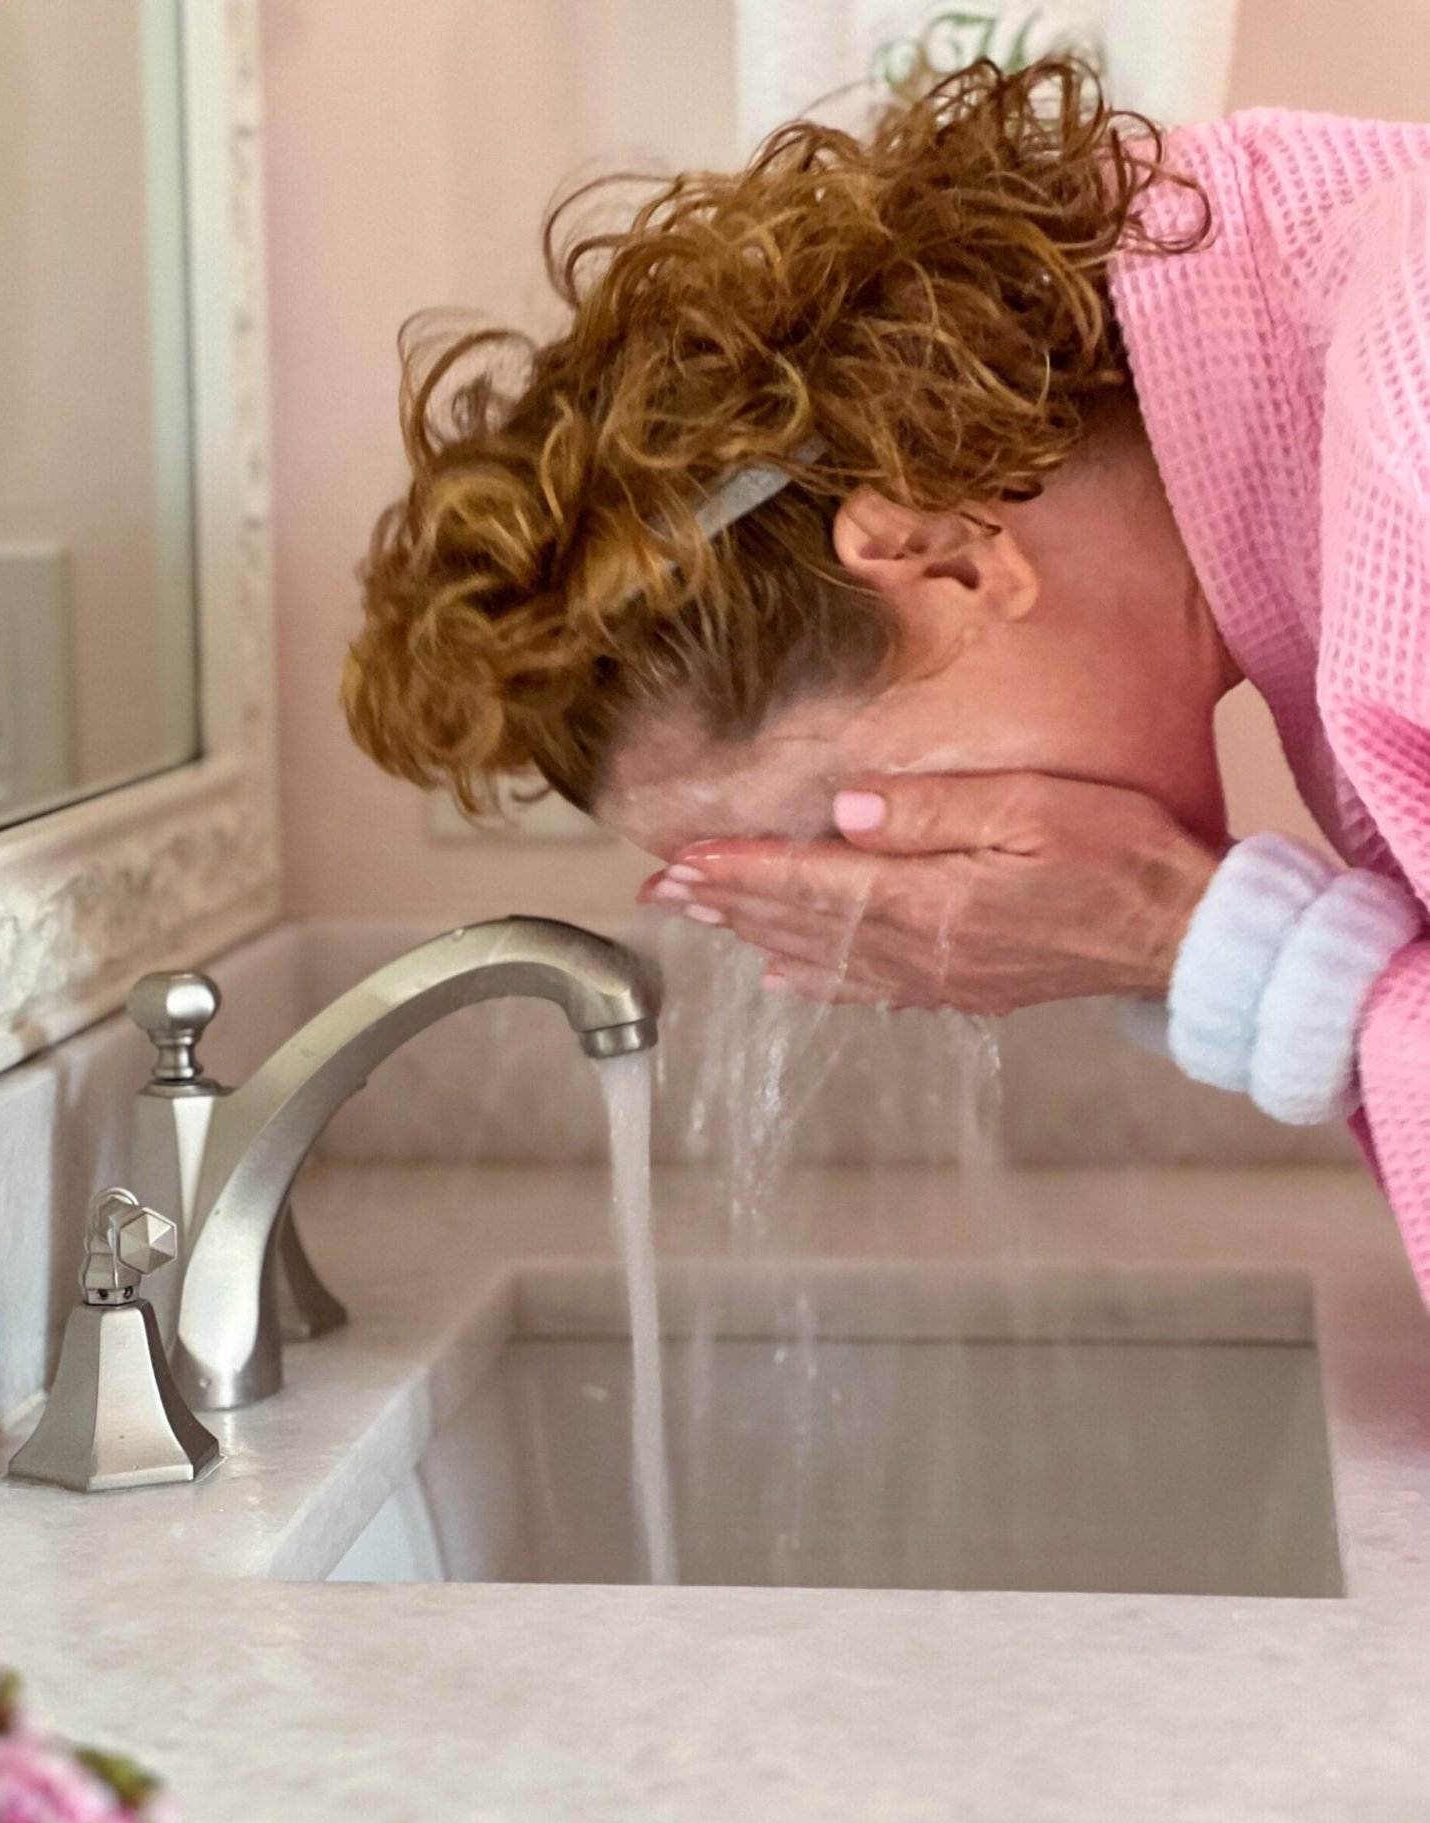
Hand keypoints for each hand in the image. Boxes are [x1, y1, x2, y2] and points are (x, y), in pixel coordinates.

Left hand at [639, 772, 1219, 1013]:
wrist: (1188, 937)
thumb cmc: (1124, 860)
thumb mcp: (1034, 808)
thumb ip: (934, 811)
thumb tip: (843, 813)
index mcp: (932, 901)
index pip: (810, 883)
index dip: (739, 872)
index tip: (679, 862)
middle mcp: (923, 950)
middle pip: (802, 924)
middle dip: (726, 903)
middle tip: (661, 890)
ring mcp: (942, 976)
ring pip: (824, 958)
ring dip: (756, 936)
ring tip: (701, 920)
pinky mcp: (966, 986)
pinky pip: (870, 987)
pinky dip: (817, 980)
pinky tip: (786, 977)